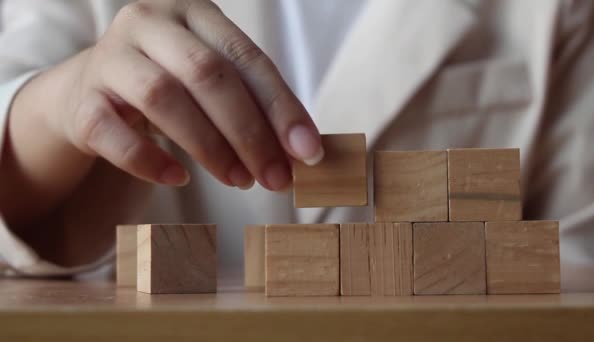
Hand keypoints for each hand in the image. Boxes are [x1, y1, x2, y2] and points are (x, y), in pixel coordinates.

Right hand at [50, 0, 322, 190]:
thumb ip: (253, 105)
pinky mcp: (81, 100)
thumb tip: (302, 152)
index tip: (308, 152)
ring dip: (209, 148)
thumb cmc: (171, 84)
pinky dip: (148, 161)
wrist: (95, 89)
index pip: (246, 58)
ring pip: (162, 98)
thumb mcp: (213, 82)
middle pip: (207, 74)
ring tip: (239, 180)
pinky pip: (112, 133)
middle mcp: (150, 23)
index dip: (281, 108)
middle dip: (249, 133)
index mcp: (194, 14)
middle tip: (275, 178)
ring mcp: (110, 58)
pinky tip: (178, 179)